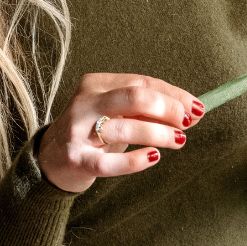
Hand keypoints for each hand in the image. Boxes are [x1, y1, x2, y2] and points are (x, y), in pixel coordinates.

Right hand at [36, 73, 201, 193]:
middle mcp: (85, 102)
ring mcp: (77, 131)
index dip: (174, 95)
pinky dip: (136, 160)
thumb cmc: (93, 133)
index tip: (196, 108)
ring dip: (159, 134)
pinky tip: (153, 157)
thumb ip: (150, 111)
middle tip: (187, 123)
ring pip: (125, 127)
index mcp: (96, 84)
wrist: (50, 160)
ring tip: (178, 141)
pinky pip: (109, 163)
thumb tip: (192, 112)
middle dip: (168, 108)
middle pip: (134, 96)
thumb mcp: (117, 114)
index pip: (142, 83)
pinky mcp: (76, 159)